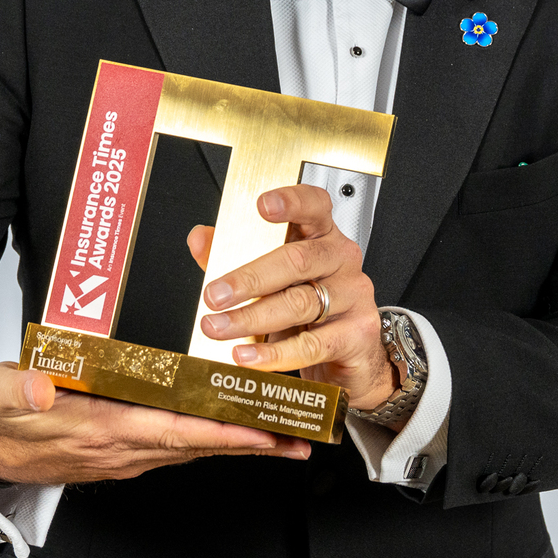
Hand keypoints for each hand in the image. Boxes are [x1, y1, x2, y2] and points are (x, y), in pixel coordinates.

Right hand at [0, 363, 308, 485]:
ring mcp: (127, 453)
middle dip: (252, 443)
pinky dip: (214, 438)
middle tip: (300, 437)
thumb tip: (40, 388)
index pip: (174, 431)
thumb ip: (20, 391)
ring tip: (286, 435)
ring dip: (241, 443)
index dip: (221, 431)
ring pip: (195, 446)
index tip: (262, 431)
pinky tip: (237, 429)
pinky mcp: (126, 450)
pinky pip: (180, 445)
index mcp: (101, 429)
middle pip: (200, 444)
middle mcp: (123, 447)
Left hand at [189, 184, 400, 419]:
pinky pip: (311, 344)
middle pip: (296, 260)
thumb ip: (234, 256)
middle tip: (215, 295)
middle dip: (249, 279)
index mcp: (322, 236)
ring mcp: (352, 296)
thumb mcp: (272, 280)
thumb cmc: (310, 308)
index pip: (314, 206)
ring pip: (299, 304)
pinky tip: (246, 355)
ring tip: (218, 327)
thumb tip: (200, 239)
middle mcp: (341, 260)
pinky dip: (273, 353)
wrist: (349, 355)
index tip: (261, 206)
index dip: (290, 202)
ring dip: (250, 319)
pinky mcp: (356, 334)